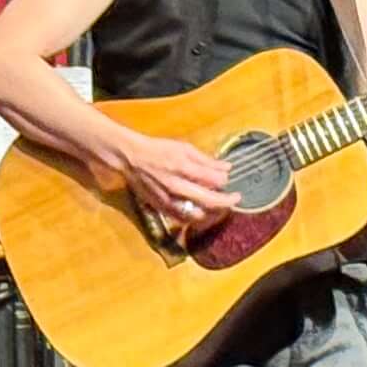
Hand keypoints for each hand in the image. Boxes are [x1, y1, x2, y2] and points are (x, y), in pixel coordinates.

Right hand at [105, 130, 236, 238]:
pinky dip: (194, 216)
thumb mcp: (183, 147)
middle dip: (226, 201)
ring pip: (197, 214)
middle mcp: (177, 186)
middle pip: (209, 201)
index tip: (228, 179)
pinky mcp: (161, 208)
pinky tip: (199, 210)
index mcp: (183, 167)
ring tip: (217, 206)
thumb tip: (226, 167)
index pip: (214, 180)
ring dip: (211, 212)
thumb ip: (206, 159)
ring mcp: (169, 200)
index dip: (225, 181)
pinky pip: (183, 218)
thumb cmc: (157, 149)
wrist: (131, 158)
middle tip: (235, 198)